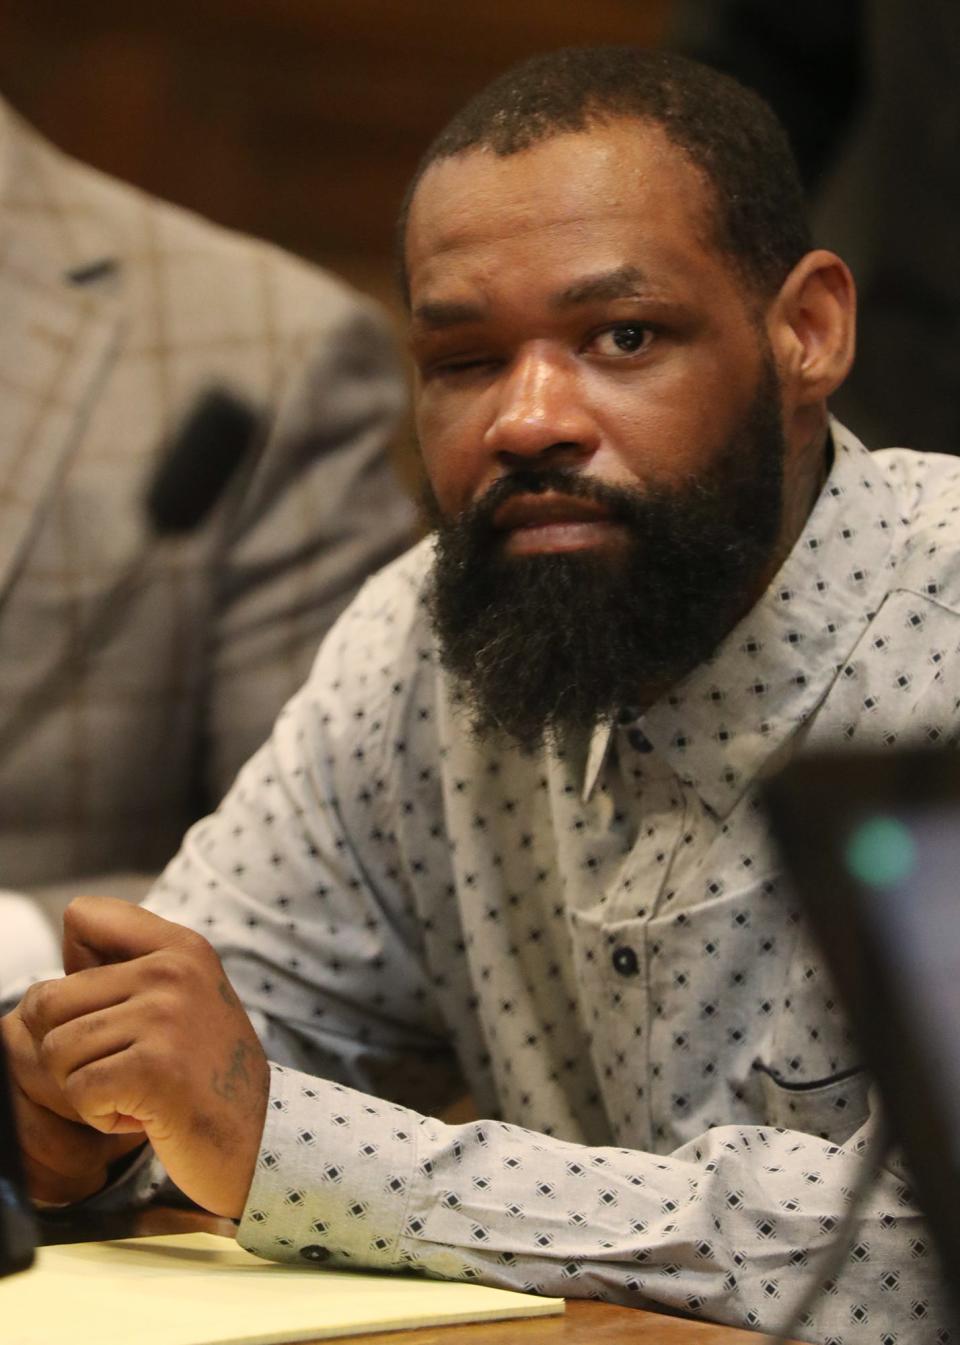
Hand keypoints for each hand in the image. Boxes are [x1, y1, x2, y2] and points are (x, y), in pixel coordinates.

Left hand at [18, 896, 269, 1217]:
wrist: (257, 1138)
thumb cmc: (204, 1074)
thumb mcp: (183, 999)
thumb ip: (132, 970)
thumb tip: (60, 971)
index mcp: (180, 946)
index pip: (82, 915)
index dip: (74, 968)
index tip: (112, 1006)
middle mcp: (173, 970)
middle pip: (47, 999)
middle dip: (67, 1047)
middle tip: (119, 1067)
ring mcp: (165, 1017)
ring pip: (55, 1050)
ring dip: (85, 1086)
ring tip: (136, 1090)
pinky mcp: (154, 1069)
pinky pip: (78, 1090)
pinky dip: (100, 1116)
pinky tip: (143, 1115)